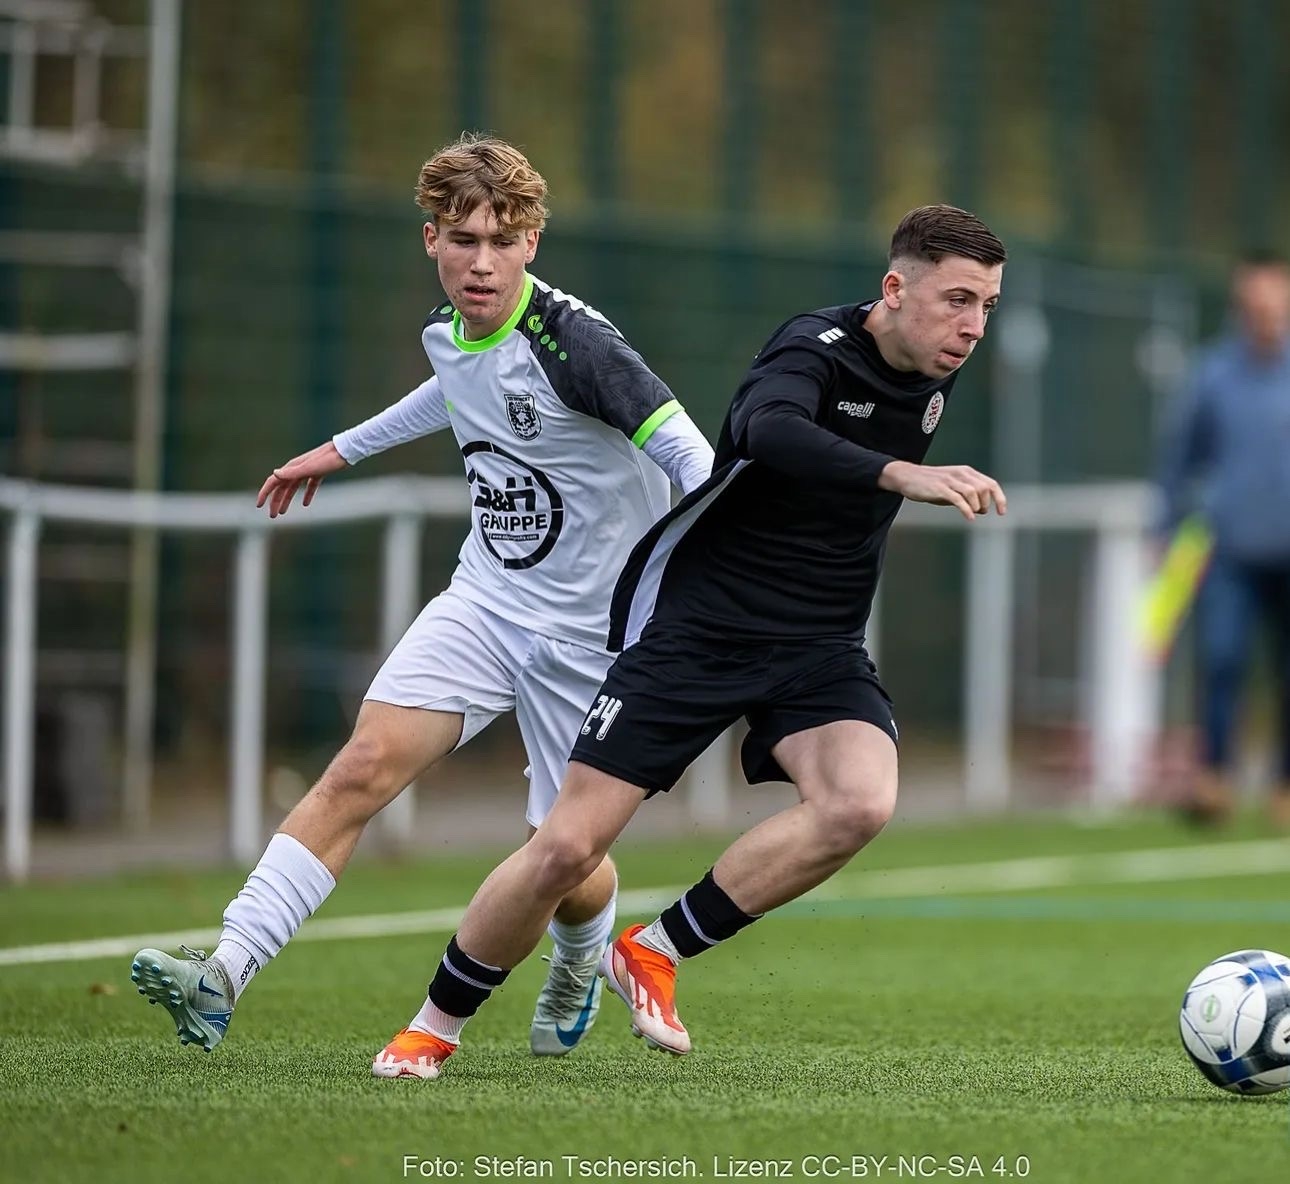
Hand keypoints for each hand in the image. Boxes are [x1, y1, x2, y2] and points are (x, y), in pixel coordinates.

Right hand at [256, 441, 347, 517]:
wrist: (345, 451)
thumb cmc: (328, 460)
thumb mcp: (309, 468)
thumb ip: (292, 472)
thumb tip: (274, 474)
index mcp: (292, 468)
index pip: (273, 482)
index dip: (264, 494)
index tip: (259, 506)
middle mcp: (297, 469)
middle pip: (282, 488)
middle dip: (275, 502)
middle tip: (273, 516)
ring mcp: (308, 470)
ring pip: (293, 488)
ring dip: (287, 500)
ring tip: (283, 513)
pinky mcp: (318, 472)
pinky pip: (309, 486)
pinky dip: (307, 495)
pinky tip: (306, 504)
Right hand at [878, 460, 1006, 521]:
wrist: (907, 477)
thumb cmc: (931, 485)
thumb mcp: (952, 488)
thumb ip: (968, 496)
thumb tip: (984, 509)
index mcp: (966, 472)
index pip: (990, 484)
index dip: (1000, 498)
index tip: (1002, 512)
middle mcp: (961, 474)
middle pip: (984, 488)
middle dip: (986, 503)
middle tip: (979, 512)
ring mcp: (950, 480)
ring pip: (973, 492)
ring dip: (977, 506)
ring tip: (972, 513)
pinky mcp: (940, 488)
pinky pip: (958, 499)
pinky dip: (966, 509)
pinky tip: (969, 518)